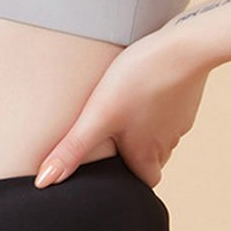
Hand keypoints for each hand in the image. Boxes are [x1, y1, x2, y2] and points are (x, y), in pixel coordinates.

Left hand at [33, 27, 210, 188]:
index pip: (143, 182)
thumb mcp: (98, 115)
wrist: (184, 47)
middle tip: (113, 137)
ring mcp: (180, 118)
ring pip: (161, 132)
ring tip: (124, 109)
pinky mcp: (186, 95)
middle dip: (135, 152)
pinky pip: (171, 107)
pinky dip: (158, 102)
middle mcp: (167, 141)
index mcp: (147, 153)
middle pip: (152, 158)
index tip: (113, 170)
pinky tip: (144, 85)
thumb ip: (73, 149)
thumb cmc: (139, 80)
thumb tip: (44, 182)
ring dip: (145, 126)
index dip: (128, 179)